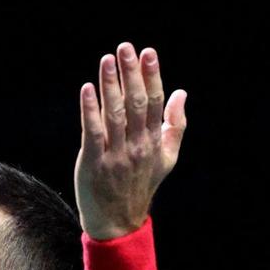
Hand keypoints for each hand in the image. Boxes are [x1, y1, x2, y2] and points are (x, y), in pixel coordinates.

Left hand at [74, 42, 186, 238]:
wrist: (118, 221)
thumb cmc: (141, 185)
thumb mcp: (167, 158)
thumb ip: (176, 125)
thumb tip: (181, 92)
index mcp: (154, 141)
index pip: (156, 102)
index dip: (153, 76)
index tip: (149, 52)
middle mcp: (137, 145)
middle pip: (137, 103)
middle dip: (132, 74)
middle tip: (126, 48)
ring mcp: (115, 154)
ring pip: (115, 114)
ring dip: (111, 85)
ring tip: (107, 60)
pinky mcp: (93, 162)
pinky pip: (92, 132)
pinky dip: (90, 109)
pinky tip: (87, 89)